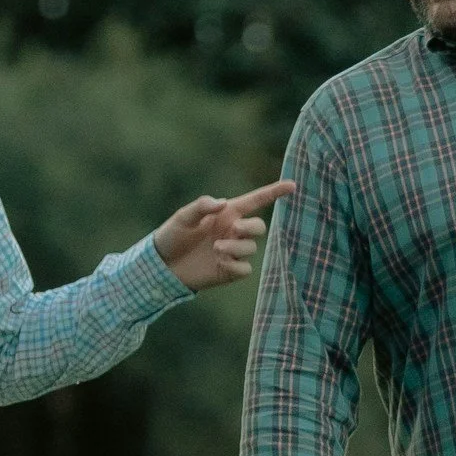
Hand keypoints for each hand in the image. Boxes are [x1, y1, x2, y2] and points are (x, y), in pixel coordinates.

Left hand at [155, 181, 294, 291]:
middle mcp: (234, 231)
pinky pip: (245, 269)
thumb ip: (202, 206)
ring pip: (251, 248)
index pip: (256, 201)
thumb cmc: (172, 236)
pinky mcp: (230, 270)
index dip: (274, 192)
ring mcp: (234, 251)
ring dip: (236, 247)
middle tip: (234, 229)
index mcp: (227, 214)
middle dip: (250, 227)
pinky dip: (235, 266)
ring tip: (215, 249)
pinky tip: (219, 263)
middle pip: (259, 227)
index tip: (292, 185)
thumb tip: (223, 204)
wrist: (163, 266)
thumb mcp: (183, 217)